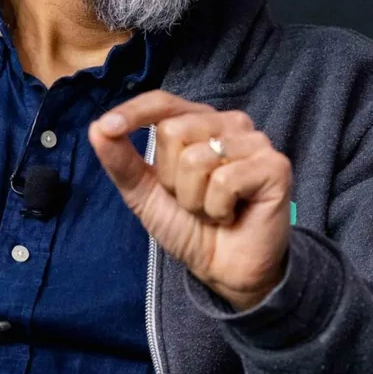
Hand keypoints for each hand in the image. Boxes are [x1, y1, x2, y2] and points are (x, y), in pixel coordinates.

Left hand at [90, 90, 291, 311]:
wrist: (224, 270)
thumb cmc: (190, 226)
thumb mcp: (145, 194)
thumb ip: (122, 161)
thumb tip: (97, 128)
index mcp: (199, 122)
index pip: (163, 102)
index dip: (133, 113)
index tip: (106, 128)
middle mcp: (229, 124)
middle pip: (173, 131)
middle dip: (171, 180)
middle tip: (193, 201)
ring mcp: (255, 142)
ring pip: (196, 159)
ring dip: (194, 199)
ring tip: (212, 210)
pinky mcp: (275, 166)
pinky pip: (225, 180)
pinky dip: (217, 209)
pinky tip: (231, 216)